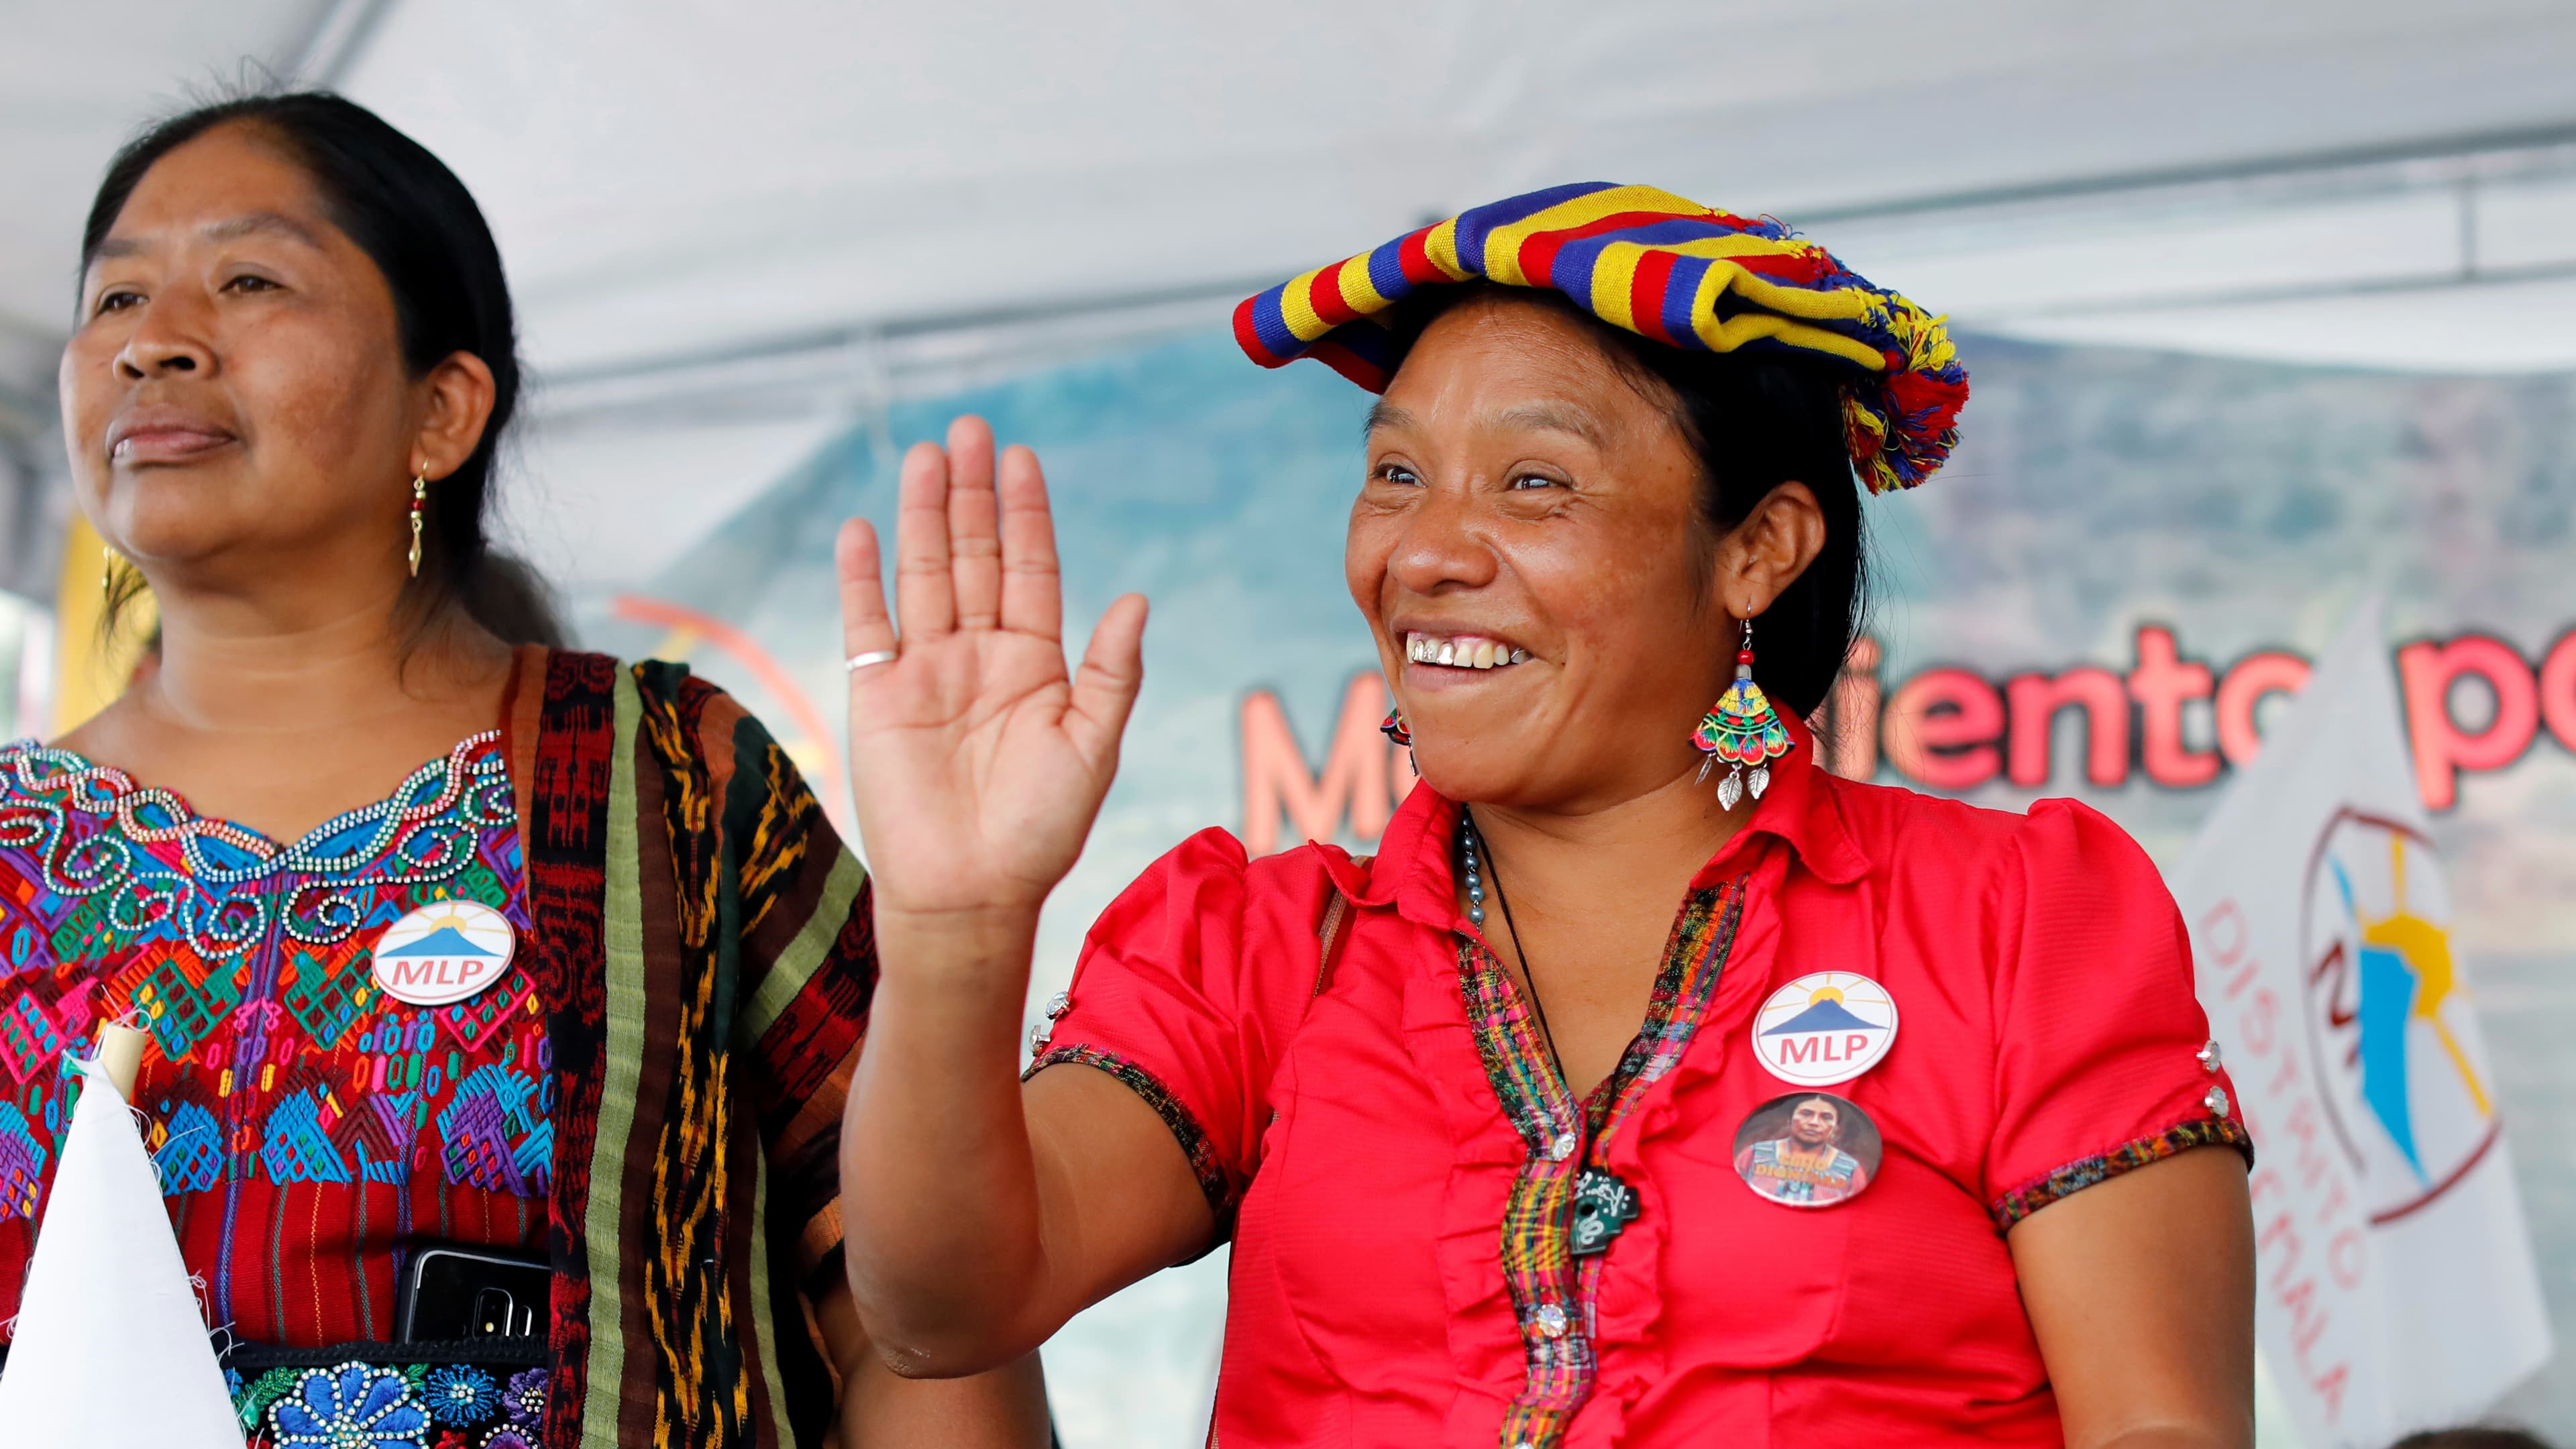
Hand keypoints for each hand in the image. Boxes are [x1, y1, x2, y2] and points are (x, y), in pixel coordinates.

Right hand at [837, 416, 1147, 921]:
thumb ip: (1111, 673)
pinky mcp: (877, 694)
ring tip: (925, 456)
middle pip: (975, 556)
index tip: (1022, 458)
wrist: (971, 891)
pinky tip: (861, 527)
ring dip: (923, 515)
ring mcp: (926, 670)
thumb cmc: (1040, 829)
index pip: (1030, 569)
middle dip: (973, 494)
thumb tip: (1136, 599)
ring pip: (924, 574)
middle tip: (969, 429)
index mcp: (1036, 663)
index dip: (1026, 514)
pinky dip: (860, 576)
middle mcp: (980, 655)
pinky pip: (867, 622)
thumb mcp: (1092, 746)